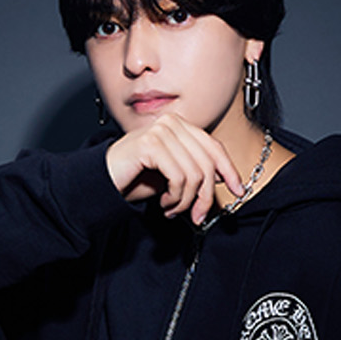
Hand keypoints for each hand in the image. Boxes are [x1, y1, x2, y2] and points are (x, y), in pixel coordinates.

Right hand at [104, 112, 243, 225]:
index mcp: (179, 126)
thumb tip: (222, 177)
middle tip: (197, 216)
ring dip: (186, 201)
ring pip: (194, 174)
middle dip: (205, 196)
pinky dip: (175, 197)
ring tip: (172, 209)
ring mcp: (160, 131)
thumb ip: (195, 171)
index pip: (214, 147)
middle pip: (207, 163)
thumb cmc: (134, 178)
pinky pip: (178, 176)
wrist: (102, 181)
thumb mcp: (172, 175)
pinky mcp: (150, 144)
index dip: (229, 170)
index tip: (238, 191)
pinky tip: (164, 203)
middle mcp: (171, 123)